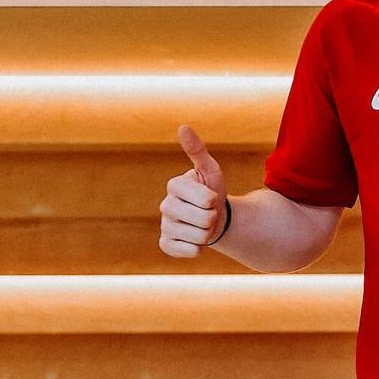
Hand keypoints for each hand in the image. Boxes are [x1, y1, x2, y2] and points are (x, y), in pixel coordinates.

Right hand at [159, 124, 228, 256]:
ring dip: (208, 233)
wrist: (212, 219)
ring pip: (199, 236)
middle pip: (204, 219)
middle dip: (213, 218)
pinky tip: (194, 238)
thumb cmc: (211, 191)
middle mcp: (165, 205)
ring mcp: (164, 225)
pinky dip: (199, 248)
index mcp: (174, 185)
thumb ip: (197, 151)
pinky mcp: (165, 244)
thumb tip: (183, 127)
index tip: (210, 197)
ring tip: (203, 225)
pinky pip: (190, 251)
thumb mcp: (210, 171)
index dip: (214, 200)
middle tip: (208, 213)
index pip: (205, 199)